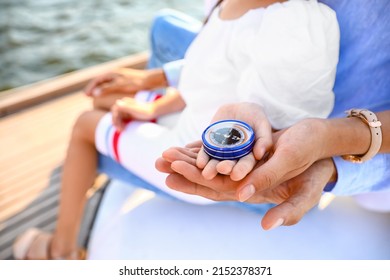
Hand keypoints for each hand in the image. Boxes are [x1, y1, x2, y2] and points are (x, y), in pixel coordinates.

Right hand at [84, 68, 147, 96]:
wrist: (149, 80)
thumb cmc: (135, 83)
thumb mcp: (119, 86)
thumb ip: (107, 89)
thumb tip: (94, 93)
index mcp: (112, 73)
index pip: (97, 80)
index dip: (90, 87)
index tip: (86, 95)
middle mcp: (114, 73)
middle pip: (100, 81)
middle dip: (93, 88)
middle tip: (87, 96)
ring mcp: (120, 76)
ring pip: (106, 83)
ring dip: (99, 89)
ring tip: (95, 96)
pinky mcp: (125, 81)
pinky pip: (112, 85)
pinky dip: (107, 89)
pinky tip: (108, 96)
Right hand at [111, 97, 155, 130]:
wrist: (154, 111)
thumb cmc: (145, 111)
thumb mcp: (135, 109)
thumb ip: (126, 107)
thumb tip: (117, 102)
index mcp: (125, 102)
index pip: (114, 110)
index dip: (114, 118)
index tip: (118, 126)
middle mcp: (125, 104)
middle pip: (116, 114)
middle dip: (116, 122)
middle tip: (120, 130)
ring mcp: (127, 109)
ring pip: (119, 117)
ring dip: (119, 124)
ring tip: (122, 130)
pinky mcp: (130, 114)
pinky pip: (123, 119)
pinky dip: (122, 124)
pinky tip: (124, 128)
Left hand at [156, 143, 335, 229]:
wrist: (321, 153)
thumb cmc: (316, 173)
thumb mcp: (306, 192)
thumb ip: (287, 210)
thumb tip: (265, 225)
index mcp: (253, 193)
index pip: (217, 191)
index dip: (195, 184)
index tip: (172, 175)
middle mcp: (243, 183)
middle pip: (207, 179)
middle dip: (182, 170)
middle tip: (158, 161)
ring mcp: (242, 169)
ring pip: (210, 165)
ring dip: (187, 159)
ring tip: (165, 153)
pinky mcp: (244, 155)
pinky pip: (219, 153)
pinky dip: (203, 149)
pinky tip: (187, 145)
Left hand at [197, 103, 272, 180]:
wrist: (238, 109)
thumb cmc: (255, 116)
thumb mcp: (262, 124)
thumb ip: (264, 138)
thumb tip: (260, 154)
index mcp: (250, 156)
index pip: (246, 165)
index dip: (241, 170)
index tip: (236, 175)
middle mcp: (235, 158)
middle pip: (230, 166)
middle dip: (225, 168)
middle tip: (220, 170)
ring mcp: (222, 153)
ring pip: (215, 162)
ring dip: (211, 168)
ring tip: (206, 173)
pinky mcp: (210, 147)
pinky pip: (205, 153)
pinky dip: (202, 158)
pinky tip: (199, 162)